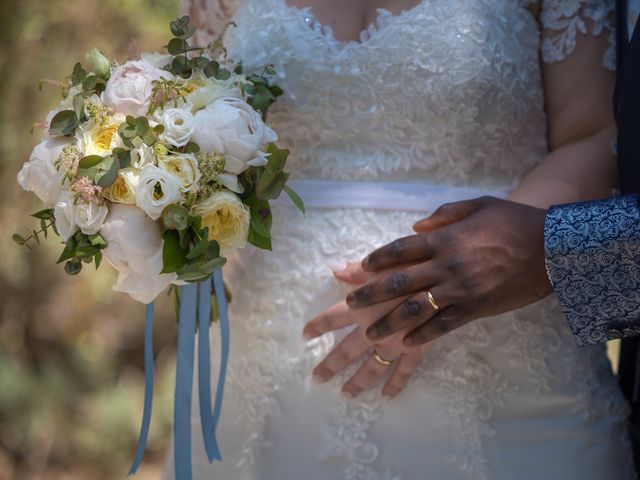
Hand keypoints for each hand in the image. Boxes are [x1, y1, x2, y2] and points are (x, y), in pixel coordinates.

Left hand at [304, 267, 425, 398]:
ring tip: (346, 393)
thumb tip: (334, 268)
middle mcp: (373, 328)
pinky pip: (404, 371)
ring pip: (371, 366)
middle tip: (317, 377)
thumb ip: (358, 271)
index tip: (305, 334)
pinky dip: (396, 384)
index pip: (332, 318)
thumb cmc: (414, 265)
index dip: (318, 326)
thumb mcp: (385, 262)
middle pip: (346, 349)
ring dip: (357, 381)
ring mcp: (394, 342)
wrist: (448, 280)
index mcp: (361, 305)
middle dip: (330, 364)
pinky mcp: (416, 348)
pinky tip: (387, 396)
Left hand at [345, 196, 552, 345]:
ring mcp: (460, 289)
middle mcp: (446, 265)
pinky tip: (406, 343)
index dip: (375, 260)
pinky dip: (422, 335)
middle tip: (349, 305)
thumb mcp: (479, 205)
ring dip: (388, 322)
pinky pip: (443, 325)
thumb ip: (444, 216)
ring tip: (370, 334)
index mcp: (444, 239)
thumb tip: (415, 227)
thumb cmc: (514, 221)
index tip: (359, 269)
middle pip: (398, 281)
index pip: (399, 249)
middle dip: (369, 294)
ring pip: (414, 309)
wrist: (553, 247)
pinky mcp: (476, 308)